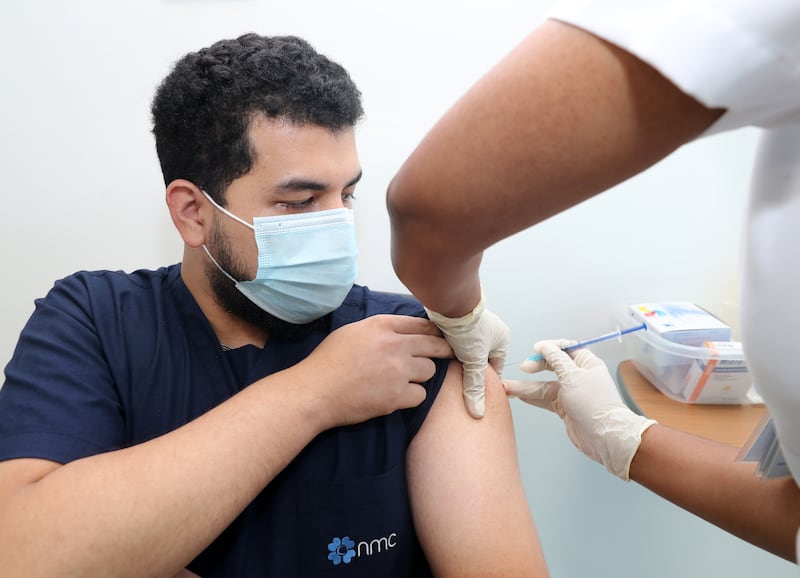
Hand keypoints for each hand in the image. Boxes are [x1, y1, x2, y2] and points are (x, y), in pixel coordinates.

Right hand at [299, 314, 452, 427]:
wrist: (315, 391)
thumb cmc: (328, 361)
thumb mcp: (352, 331)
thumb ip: (380, 329)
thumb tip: (402, 332)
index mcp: (381, 325)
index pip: (421, 324)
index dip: (434, 331)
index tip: (440, 336)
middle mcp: (394, 345)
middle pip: (434, 345)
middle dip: (443, 350)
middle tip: (448, 354)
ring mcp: (398, 371)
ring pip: (430, 370)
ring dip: (421, 375)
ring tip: (405, 379)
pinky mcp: (397, 396)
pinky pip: (420, 395)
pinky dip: (411, 396)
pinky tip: (397, 396)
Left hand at [425, 291, 509, 418]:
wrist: (449, 302)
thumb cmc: (468, 328)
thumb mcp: (473, 361)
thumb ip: (475, 387)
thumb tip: (478, 412)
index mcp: (502, 339)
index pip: (494, 368)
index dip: (482, 380)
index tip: (472, 391)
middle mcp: (491, 331)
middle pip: (480, 359)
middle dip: (469, 369)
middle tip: (457, 381)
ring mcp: (474, 325)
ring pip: (467, 350)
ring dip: (458, 358)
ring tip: (448, 368)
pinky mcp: (458, 321)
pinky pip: (456, 340)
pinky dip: (449, 348)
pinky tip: (441, 355)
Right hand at [504, 339, 655, 479]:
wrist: (604, 436)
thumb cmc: (594, 404)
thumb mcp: (572, 376)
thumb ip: (556, 360)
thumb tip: (545, 346)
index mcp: (586, 363)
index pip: (566, 348)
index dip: (550, 347)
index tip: (536, 348)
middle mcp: (578, 376)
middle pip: (553, 366)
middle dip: (536, 366)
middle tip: (523, 367)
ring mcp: (571, 393)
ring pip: (545, 385)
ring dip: (526, 386)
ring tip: (507, 387)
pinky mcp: (564, 408)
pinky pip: (545, 400)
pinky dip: (532, 398)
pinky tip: (519, 396)